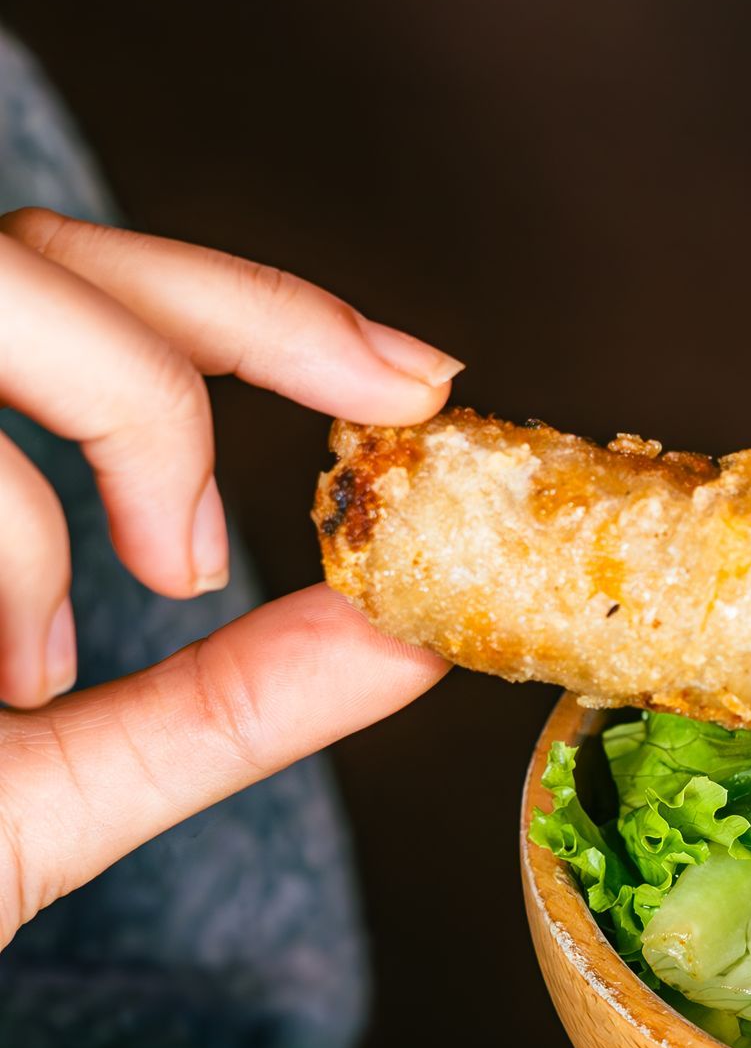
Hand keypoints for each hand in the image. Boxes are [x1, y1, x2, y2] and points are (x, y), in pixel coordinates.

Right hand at [0, 207, 457, 946]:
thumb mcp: (44, 790)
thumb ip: (222, 707)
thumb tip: (411, 638)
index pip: (68, 279)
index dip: (252, 300)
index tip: (414, 380)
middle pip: (13, 257)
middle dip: (188, 351)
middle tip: (299, 471)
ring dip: (42, 487)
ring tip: (34, 658)